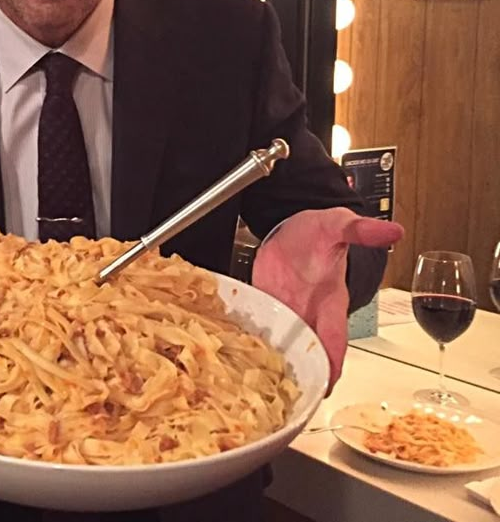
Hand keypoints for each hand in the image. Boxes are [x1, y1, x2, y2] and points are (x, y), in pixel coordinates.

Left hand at [251, 208, 402, 392]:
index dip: (332, 364)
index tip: (327, 387)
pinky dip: (250, 345)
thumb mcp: (337, 224)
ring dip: (271, 366)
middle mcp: (308, 312)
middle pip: (307, 353)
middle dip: (300, 377)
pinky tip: (235, 359)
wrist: (291, 225)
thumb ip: (360, 229)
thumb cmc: (318, 230)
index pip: (335, 339)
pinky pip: (258, 331)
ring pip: (281, 348)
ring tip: (256, 392)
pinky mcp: (264, 306)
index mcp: (330, 301)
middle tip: (287, 402)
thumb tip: (393, 231)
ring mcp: (285, 312)